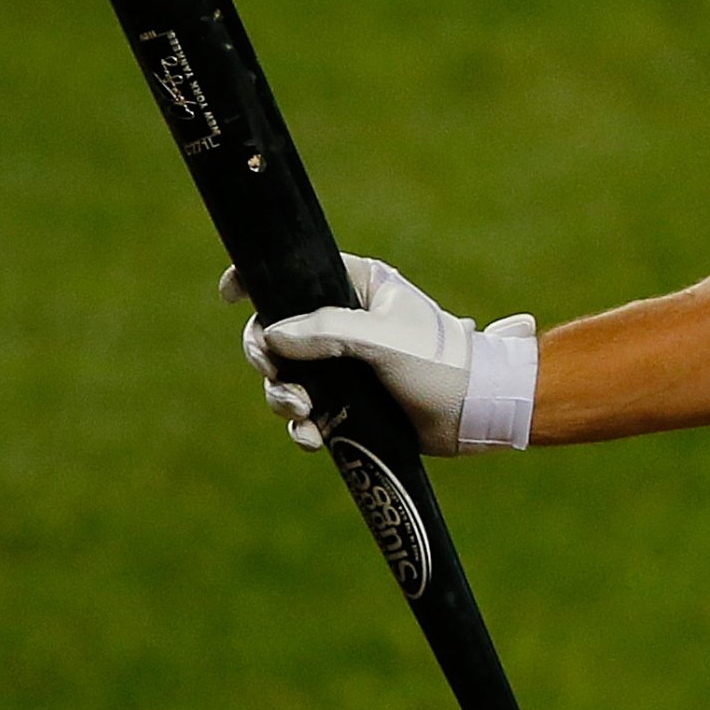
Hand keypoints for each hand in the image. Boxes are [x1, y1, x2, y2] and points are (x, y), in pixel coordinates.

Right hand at [224, 254, 537, 454]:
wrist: (479, 413)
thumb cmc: (441, 365)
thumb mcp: (382, 339)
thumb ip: (326, 330)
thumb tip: (271, 334)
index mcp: (360, 288)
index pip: (299, 271)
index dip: (260, 280)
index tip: (230, 295)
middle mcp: (347, 322)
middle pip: (276, 332)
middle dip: (268, 359)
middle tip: (281, 379)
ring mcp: (345, 363)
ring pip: (286, 376)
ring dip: (282, 397)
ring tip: (304, 414)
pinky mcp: (350, 401)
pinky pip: (308, 412)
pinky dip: (303, 426)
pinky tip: (313, 438)